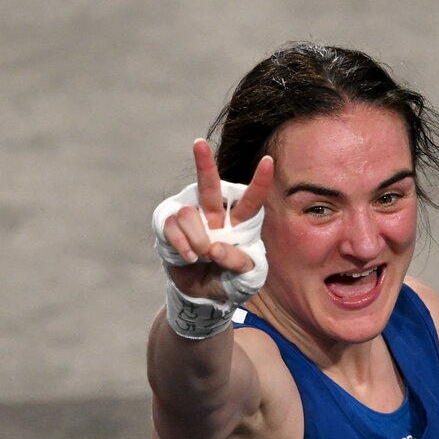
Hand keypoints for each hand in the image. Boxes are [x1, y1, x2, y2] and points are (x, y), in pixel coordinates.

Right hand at [160, 139, 273, 299]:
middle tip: (199, 143)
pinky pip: (173, 227)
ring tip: (202, 256)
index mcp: (239, 222)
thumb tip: (216, 248)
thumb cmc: (227, 281)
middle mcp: (214, 213)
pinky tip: (189, 257)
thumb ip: (239, 263)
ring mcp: (191, 217)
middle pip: (210, 186)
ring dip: (197, 239)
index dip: (259, 182)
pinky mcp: (170, 225)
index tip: (268, 161)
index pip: (251, 201)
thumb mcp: (244, 279)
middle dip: (204, 164)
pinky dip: (182, 246)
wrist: (200, 295)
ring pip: (189, 214)